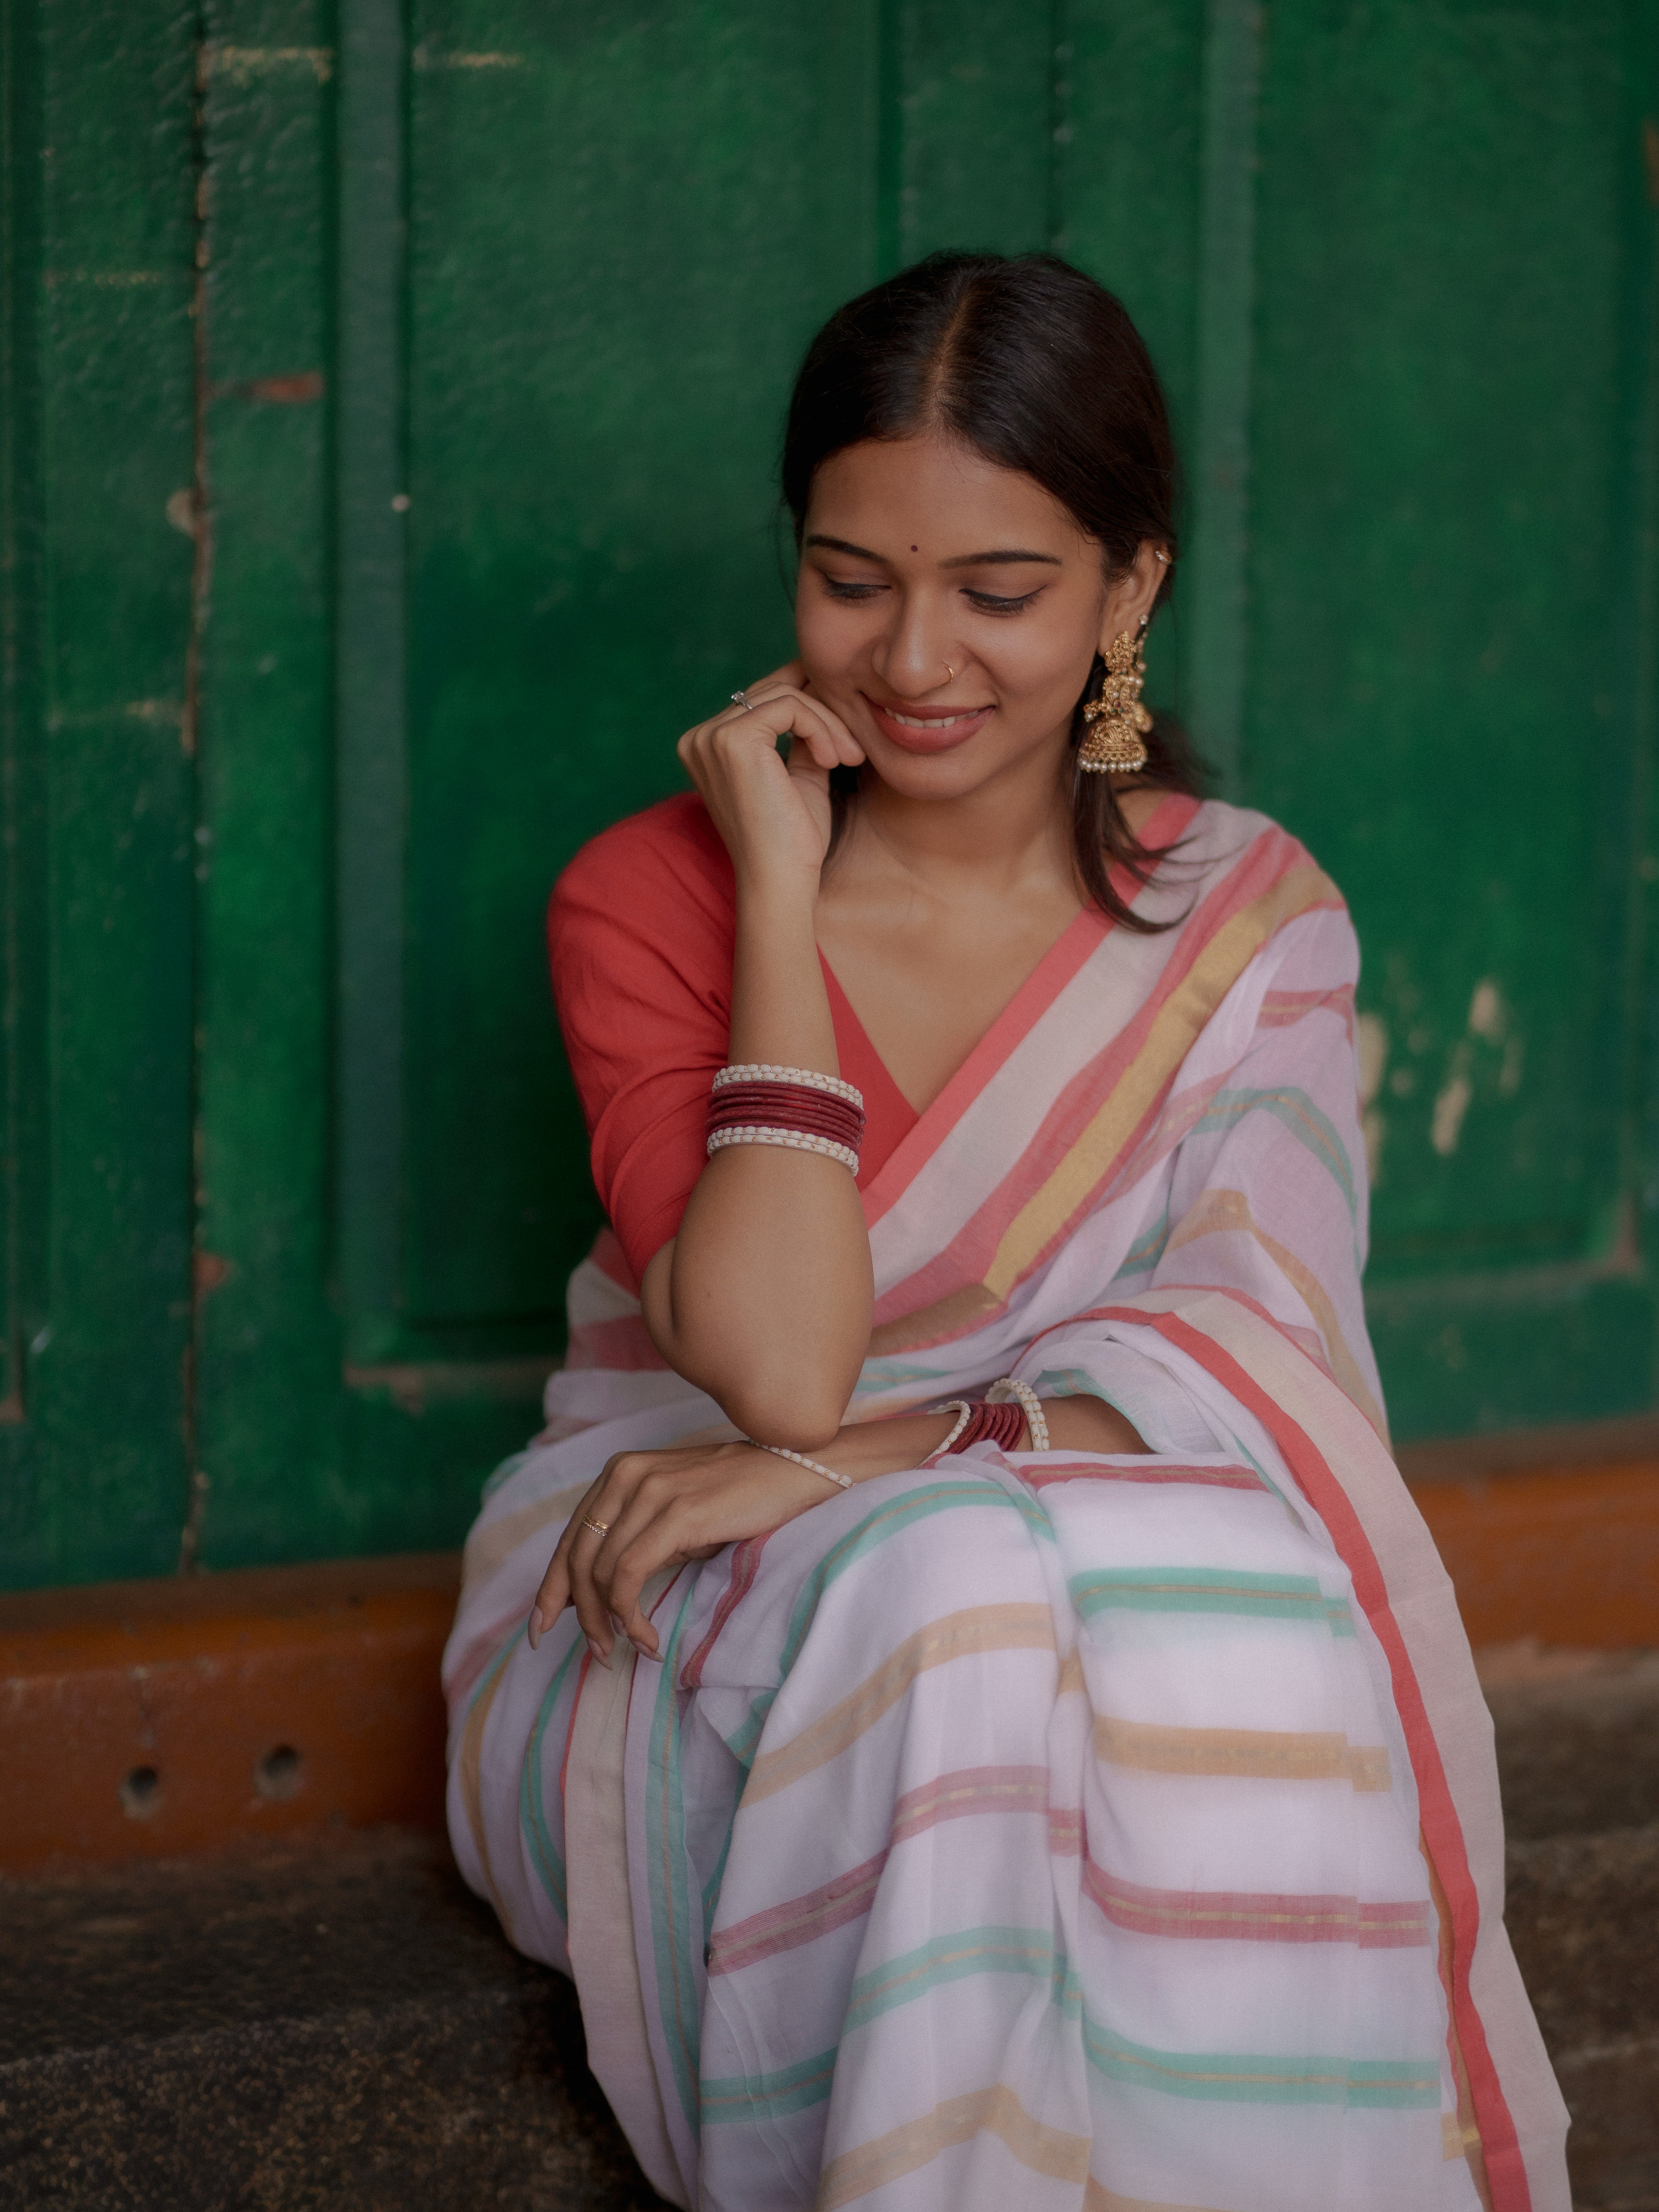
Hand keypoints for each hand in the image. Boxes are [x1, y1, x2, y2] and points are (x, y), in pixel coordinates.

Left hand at [527, 1439, 831, 1662]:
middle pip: (579, 1559)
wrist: (791, 1470)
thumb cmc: (736, 1500)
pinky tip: (648, 1637)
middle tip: (599, 1653)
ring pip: (601, 1573)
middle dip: (580, 1616)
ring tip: (633, 1647)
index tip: (542, 1629)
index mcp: (619, 1473)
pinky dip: (631, 1615)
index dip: (550, 1589)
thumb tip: (592, 1594)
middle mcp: (626, 1476)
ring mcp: (651, 1492)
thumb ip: (632, 1541)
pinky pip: (630, 1576)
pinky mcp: (676, 1514)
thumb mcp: (672, 1516)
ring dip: (610, 1623)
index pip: (570, 1539)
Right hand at [677, 660, 863, 893]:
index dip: (810, 705)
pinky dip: (821, 728)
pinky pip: (789, 707)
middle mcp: (700, 737)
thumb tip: (823, 693)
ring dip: (828, 723)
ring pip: (785, 695)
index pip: (763, 699)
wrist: (780, 880)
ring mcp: (711, 736)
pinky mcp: (733, 739)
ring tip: (847, 759)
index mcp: (708, 745)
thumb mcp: (801, 775)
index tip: (844, 738)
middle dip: (823, 714)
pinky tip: (831, 761)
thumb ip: (804, 735)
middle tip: (854, 752)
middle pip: (773, 690)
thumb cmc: (792, 839)